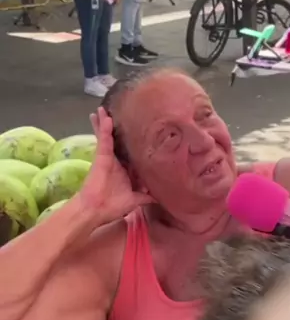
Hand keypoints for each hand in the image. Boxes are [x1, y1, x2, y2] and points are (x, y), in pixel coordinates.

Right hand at [78, 108, 153, 226]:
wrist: (97, 210)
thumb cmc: (113, 206)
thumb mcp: (136, 200)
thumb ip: (147, 196)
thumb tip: (160, 197)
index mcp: (124, 170)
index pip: (130, 152)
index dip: (133, 142)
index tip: (138, 131)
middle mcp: (116, 161)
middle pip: (117, 141)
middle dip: (117, 128)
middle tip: (117, 113)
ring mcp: (108, 157)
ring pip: (107, 137)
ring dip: (106, 123)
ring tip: (104, 109)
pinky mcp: (101, 157)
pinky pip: (103, 140)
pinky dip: (104, 129)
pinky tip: (106, 118)